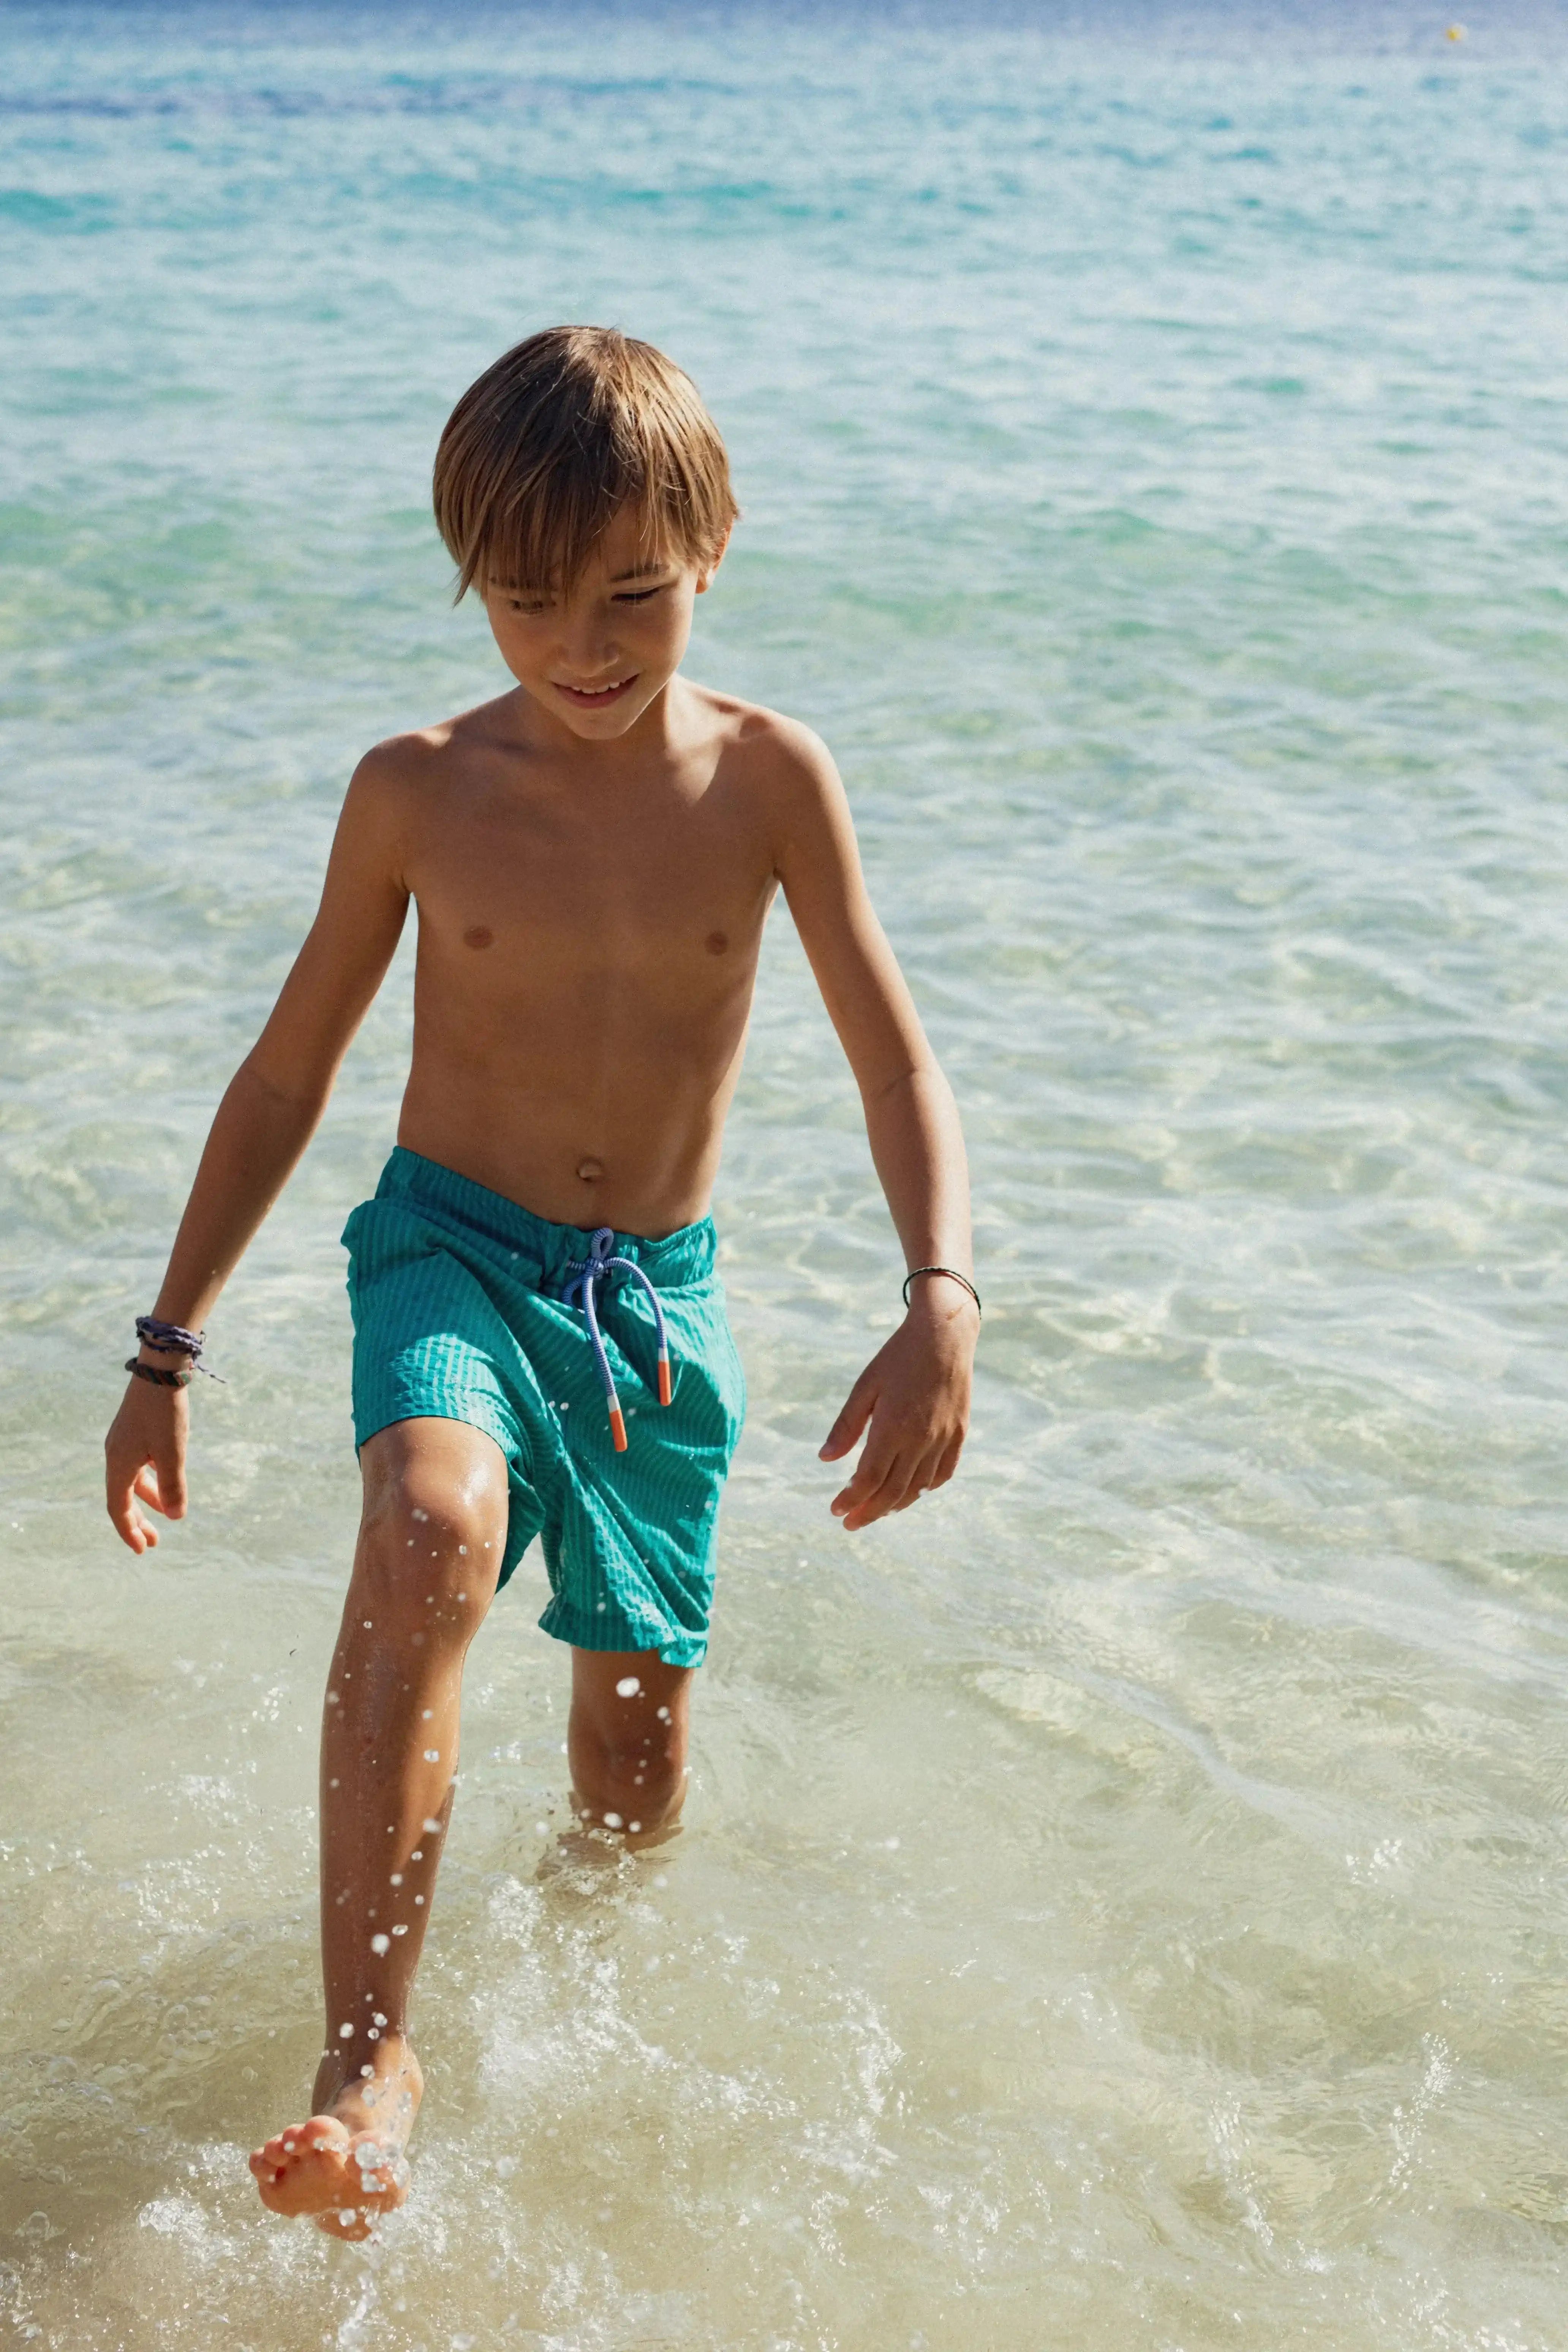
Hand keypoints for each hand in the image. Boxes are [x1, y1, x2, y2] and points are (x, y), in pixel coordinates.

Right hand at [105, 1374, 189, 1551]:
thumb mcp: (173, 1452)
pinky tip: (167, 1482)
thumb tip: (176, 1517)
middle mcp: (115, 1455)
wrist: (160, 1370)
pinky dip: (151, 1480)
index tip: (142, 1550)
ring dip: (148, 1501)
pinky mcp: (134, 1431)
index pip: (118, 1508)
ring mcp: (124, 1442)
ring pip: (132, 1481)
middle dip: (138, 1521)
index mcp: (119, 1464)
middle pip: (123, 1498)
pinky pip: (139, 1466)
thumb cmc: (165, 1412)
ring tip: (167, 1515)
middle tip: (153, 1543)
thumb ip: (173, 1486)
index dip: (129, 1531)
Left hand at [818, 1286, 976, 1531]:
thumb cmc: (898, 1357)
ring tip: (876, 1509)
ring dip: (895, 1504)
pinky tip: (911, 1491)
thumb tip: (825, 1459)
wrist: (944, 1334)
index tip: (835, 1509)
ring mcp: (943, 1438)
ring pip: (917, 1487)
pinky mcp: (959, 1433)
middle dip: (868, 1512)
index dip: (850, 1499)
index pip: (868, 1479)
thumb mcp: (865, 1387)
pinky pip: (942, 1473)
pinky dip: (925, 1488)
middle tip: (850, 1522)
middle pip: (892, 1492)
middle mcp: (920, 1439)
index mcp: (892, 1428)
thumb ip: (846, 1426)